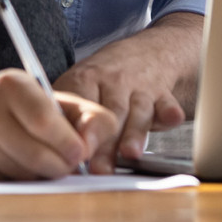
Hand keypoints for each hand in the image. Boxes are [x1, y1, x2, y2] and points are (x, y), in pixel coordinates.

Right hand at [0, 68, 117, 179]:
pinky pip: (7, 186)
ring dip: (42, 176)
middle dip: (60, 165)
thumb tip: (89, 147)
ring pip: (23, 174)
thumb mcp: (55, 101)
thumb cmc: (19, 109)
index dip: (67, 142)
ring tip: (44, 163)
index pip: (43, 121)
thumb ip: (88, 116)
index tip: (81, 153)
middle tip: (70, 166)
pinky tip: (21, 168)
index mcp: (11, 84)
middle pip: (35, 154)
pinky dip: (23, 183)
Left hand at [53, 11, 201, 172]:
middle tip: (98, 168)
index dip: (77, 127)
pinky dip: (169, 112)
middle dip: (105, 142)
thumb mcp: (78, 86)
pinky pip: (167, 104)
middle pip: (109, 114)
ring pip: (137, 112)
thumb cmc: (104, 79)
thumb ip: (66, 117)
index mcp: (85, 79)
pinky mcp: (163, 95)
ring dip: (134, 132)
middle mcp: (114, 82)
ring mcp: (140, 87)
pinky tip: (171, 119)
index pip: (79, 102)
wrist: (146, 53)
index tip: (74, 150)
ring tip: (129, 153)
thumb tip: (50, 155)